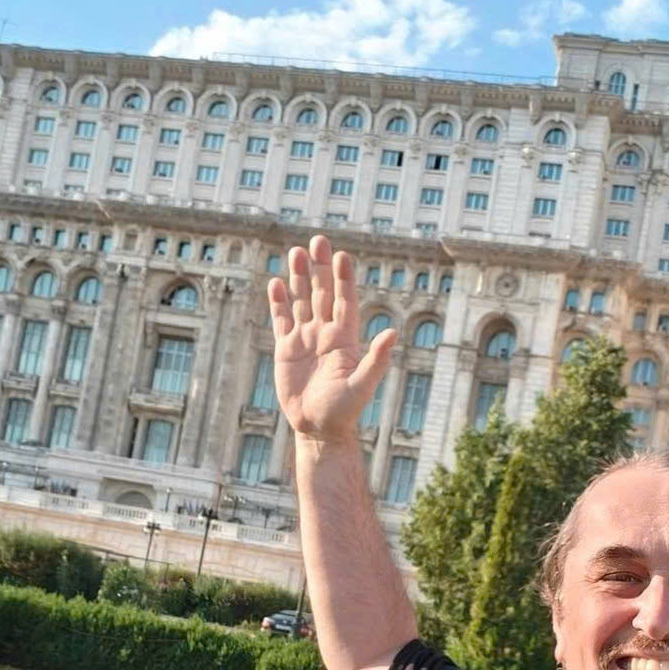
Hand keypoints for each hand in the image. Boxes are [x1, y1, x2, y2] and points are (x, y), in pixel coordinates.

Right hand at [267, 236, 396, 440]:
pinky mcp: (286, 349)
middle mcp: (326, 333)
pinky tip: (275, 282)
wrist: (318, 429)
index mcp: (345, 339)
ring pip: (302, 301)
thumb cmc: (344, 411)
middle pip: (323, 293)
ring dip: (299, 277)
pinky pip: (281, 320)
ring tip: (295, 252)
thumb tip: (393, 333)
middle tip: (316, 240)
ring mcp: (305, 339)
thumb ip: (376, 359)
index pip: (345, 301)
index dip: (344, 278)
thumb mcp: (362, 385)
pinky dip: (278, 302)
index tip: (341, 255)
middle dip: (320, 268)